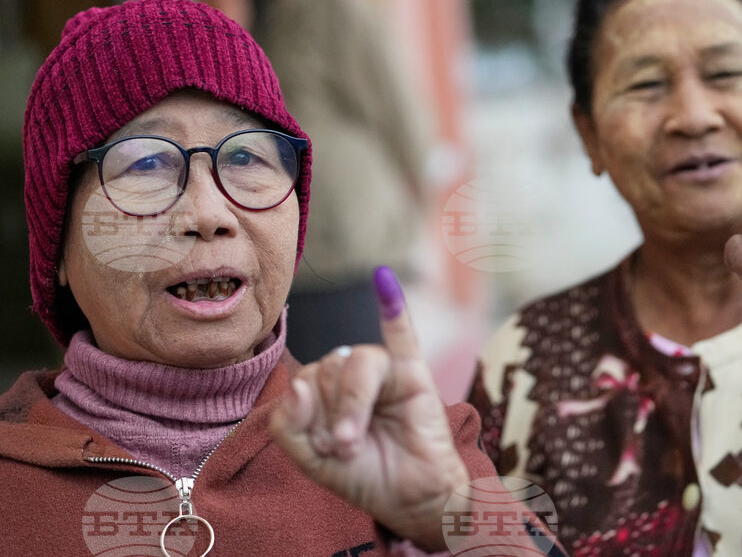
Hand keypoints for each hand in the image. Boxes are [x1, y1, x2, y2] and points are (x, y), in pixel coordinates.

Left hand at [270, 267, 467, 549]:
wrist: (413, 500)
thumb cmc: (365, 476)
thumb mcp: (309, 460)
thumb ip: (289, 426)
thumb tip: (297, 384)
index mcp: (324, 390)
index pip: (302, 382)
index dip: (306, 418)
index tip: (323, 452)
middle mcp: (351, 374)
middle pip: (327, 371)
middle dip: (330, 417)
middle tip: (346, 450)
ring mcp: (384, 371)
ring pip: (356, 364)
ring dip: (350, 407)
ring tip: (353, 442)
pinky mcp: (414, 373)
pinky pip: (403, 333)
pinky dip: (394, 305)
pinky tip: (383, 279)